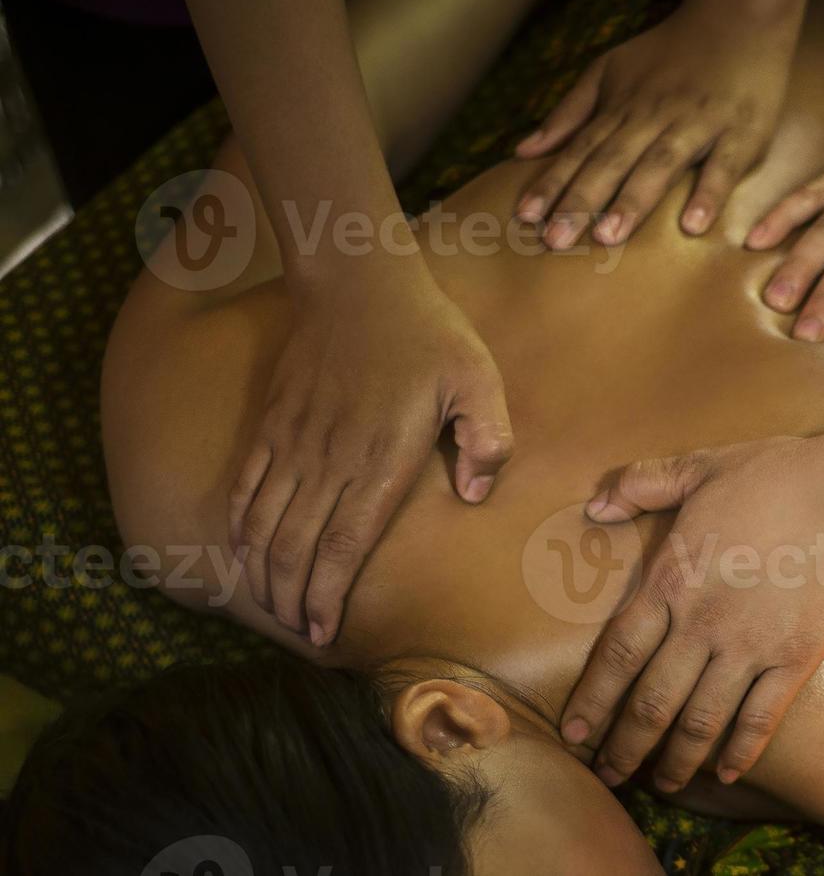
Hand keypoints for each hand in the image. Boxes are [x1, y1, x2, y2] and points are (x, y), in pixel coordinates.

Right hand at [233, 273, 513, 645]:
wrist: (358, 284)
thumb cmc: (429, 334)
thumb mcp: (480, 380)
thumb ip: (489, 438)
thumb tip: (476, 493)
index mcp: (382, 459)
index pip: (345, 545)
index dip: (329, 593)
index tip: (322, 632)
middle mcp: (330, 459)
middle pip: (298, 547)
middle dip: (294, 598)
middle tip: (300, 634)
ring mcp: (294, 442)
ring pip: (265, 525)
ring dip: (264, 573)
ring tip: (273, 609)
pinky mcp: (272, 423)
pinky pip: (246, 485)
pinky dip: (239, 525)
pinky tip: (240, 554)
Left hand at [514, 0, 799, 247]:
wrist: (738, 17)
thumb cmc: (670, 52)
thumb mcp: (610, 69)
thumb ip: (569, 111)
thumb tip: (522, 151)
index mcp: (623, 106)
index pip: (581, 149)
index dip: (553, 183)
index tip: (525, 217)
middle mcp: (655, 116)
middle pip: (612, 161)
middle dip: (582, 200)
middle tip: (555, 241)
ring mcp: (698, 124)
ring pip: (660, 165)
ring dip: (633, 200)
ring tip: (608, 238)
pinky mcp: (741, 133)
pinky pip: (723, 168)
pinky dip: (709, 194)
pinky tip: (693, 226)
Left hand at [562, 436, 823, 789]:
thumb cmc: (778, 472)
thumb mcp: (701, 465)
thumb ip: (643, 482)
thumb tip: (597, 502)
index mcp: (671, 580)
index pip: (616, 654)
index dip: (592, 701)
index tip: (573, 735)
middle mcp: (702, 624)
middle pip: (651, 702)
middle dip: (625, 746)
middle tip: (608, 776)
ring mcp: (750, 647)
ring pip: (700, 722)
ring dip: (675, 760)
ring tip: (661, 784)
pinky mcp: (795, 659)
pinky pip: (760, 718)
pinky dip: (740, 751)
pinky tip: (726, 774)